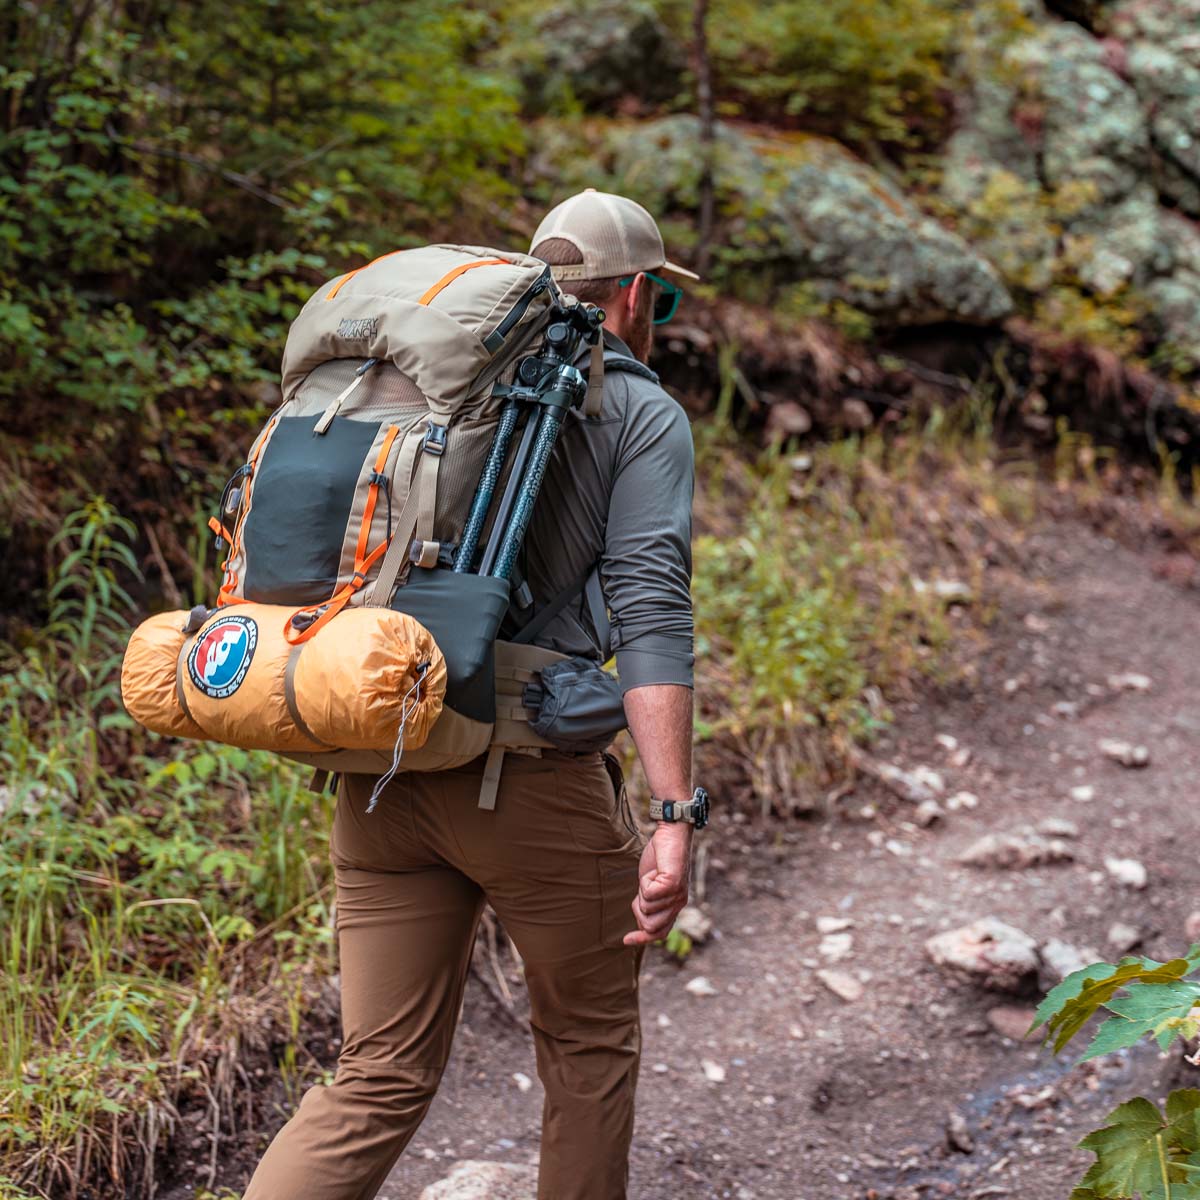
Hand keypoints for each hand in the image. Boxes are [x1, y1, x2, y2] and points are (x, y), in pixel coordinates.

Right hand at [623, 821, 692, 945]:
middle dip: (639, 909)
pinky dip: (644, 882)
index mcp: (674, 907)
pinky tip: (654, 871)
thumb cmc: (659, 858)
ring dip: (642, 891)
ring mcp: (677, 896)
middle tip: (643, 888)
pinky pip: (648, 894)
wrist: (671, 835)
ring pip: (647, 909)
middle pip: (650, 926)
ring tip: (651, 876)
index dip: (642, 939)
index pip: (660, 933)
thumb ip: (648, 904)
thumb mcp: (650, 886)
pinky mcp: (673, 884)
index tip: (625, 940)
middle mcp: (679, 904)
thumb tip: (641, 925)